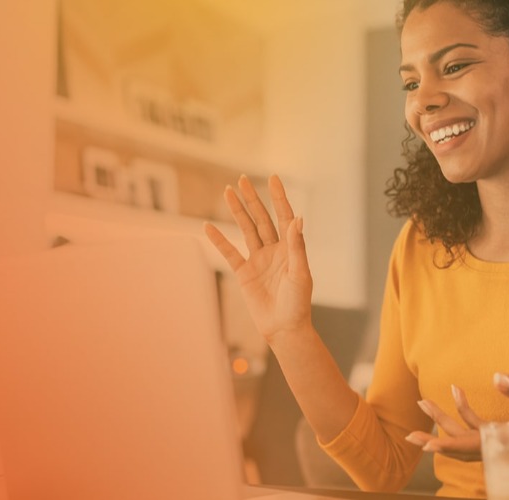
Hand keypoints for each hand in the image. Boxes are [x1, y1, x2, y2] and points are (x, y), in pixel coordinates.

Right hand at [204, 175, 312, 342]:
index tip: (273, 178)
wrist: (284, 328)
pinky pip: (229, 253)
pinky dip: (219, 240)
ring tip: (227, 191)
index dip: (279, 197)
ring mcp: (258, 260)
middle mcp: (274, 250)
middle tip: (243, 179)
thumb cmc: (298, 303)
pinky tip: (208, 226)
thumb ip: (297, 246)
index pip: (284, 217)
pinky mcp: (244, 273)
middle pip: (261, 218)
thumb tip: (298, 218)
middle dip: (252, 199)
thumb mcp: (300, 273)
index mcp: (290, 249)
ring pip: (246, 230)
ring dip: (237, 211)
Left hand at [405, 373, 508, 461]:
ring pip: (466, 436)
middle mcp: (502, 446)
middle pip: (461, 444)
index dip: (447, 445)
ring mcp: (502, 442)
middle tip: (409, 433)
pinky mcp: (506, 436)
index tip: (425, 445)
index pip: (471, 445)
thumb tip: (496, 377)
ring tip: (425, 401)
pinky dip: (465, 412)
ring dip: (445, 420)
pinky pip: (479, 428)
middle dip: (435, 434)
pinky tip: (458, 391)